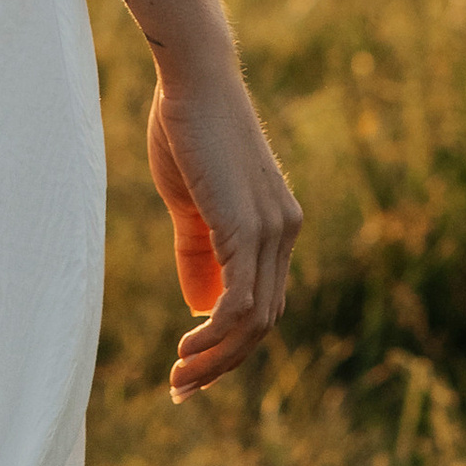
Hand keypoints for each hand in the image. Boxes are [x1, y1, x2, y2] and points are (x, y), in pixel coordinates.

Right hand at [148, 66, 301, 401]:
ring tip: (179, 376)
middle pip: (265, 323)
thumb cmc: (187, 127)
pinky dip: (216, 335)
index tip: (190, 366)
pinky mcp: (249, 228)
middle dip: (223, 364)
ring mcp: (273, 231)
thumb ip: (200, 251)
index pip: (265, 304)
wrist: (193, 77)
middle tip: (182, 388)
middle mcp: (286, 232)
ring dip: (217, 359)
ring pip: (256, 323)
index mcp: (277, 225)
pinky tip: (187, 347)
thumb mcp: (191, 200)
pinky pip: (240, 303)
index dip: (231, 343)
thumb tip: (201, 307)